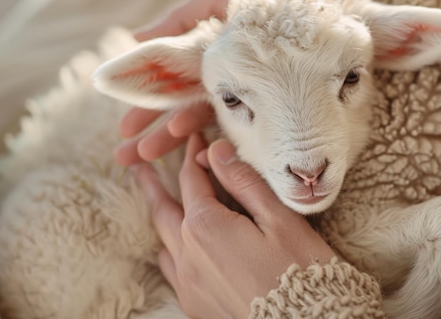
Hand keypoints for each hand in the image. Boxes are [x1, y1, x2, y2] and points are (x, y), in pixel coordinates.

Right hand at [115, 0, 347, 165]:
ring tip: (149, 156)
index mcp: (216, 57)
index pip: (175, 89)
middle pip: (185, 110)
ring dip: (176, 139)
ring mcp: (252, 94)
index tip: (125, 129)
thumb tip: (134, 37)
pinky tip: (198, 153)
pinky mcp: (276, 103)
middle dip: (155, 133)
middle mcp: (231, 80)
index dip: (149, 109)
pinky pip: (241, 125)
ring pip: (207, 121)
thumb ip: (183, 15)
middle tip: (128, 156)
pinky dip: (217, 138)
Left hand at [133, 135, 335, 318]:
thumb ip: (244, 182)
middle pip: (164, 208)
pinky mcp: (195, 303)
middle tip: (139, 163)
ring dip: (160, 214)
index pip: (192, 180)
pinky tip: (172, 244)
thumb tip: (216, 150)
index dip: (193, 155)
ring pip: (164, 238)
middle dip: (154, 183)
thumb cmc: (300, 269)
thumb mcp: (279, 218)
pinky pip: (171, 268)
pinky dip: (169, 247)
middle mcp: (188, 254)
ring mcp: (189, 282)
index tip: (195, 138)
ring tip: (153, 199)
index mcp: (207, 226)